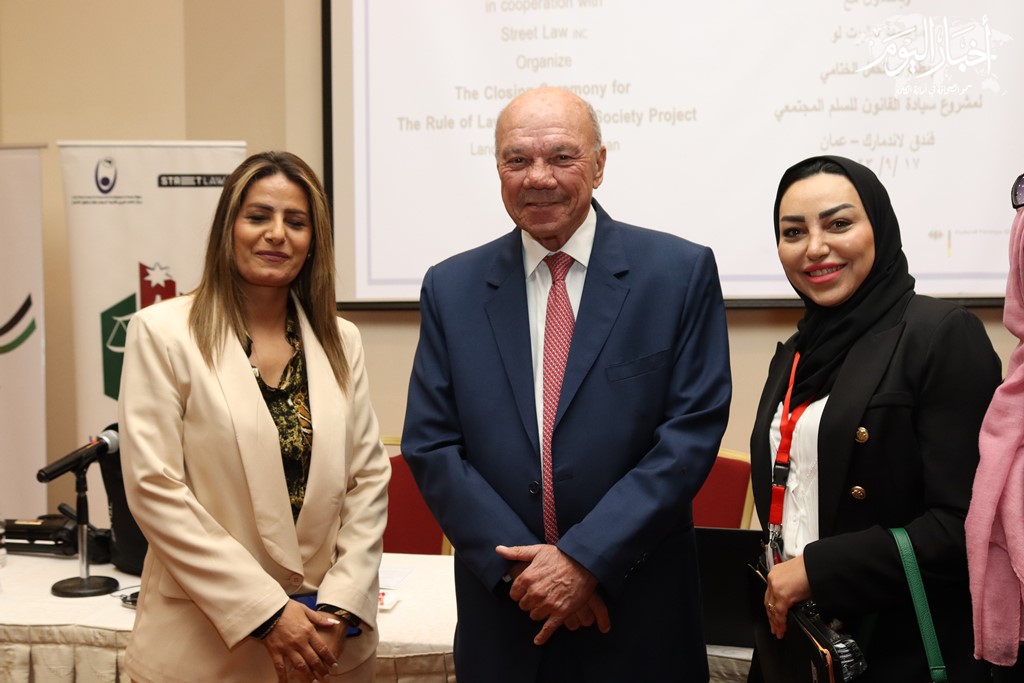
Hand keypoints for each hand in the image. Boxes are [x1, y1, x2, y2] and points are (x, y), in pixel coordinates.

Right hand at [260, 600, 342, 681]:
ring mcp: (287, 648)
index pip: (322, 648)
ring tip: (313, 682)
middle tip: (326, 678)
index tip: (334, 666)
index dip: (329, 659)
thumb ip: (320, 619)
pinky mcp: (275, 651)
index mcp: (308, 631)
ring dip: (308, 676)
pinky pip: (280, 667)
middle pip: (313, 660)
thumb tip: (333, 623)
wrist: (268, 609)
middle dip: (321, 670)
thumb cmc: (286, 608)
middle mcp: (300, 642)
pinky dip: (283, 677)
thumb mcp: (305, 609)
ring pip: (300, 666)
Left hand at [495, 544, 610, 644]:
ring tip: (547, 603)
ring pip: (534, 615)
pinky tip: (537, 641)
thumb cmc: (560, 556)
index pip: (514, 594)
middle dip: (529, 601)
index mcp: (527, 578)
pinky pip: (548, 629)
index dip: (520, 592)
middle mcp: (535, 593)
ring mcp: (547, 604)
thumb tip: (498, 550)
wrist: (583, 562)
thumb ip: (516, 552)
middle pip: (524, 606)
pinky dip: (542, 636)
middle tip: (539, 594)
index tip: (527, 589)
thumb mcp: (537, 551)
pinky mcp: (560, 613)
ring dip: (538, 611)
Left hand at [763, 555, 811, 638]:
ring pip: (772, 609)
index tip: (773, 614)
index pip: (770, 594)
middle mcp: (773, 580)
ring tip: (778, 631)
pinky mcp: (783, 595)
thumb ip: (791, 589)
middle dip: (771, 616)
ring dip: (775, 622)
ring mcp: (776, 587)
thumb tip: (793, 600)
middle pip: (768, 602)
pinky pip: (779, 613)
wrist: (817, 565)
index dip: (771, 606)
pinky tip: (782, 629)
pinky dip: (780, 622)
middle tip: (773, 627)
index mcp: (775, 573)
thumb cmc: (811, 569)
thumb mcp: (797, 578)